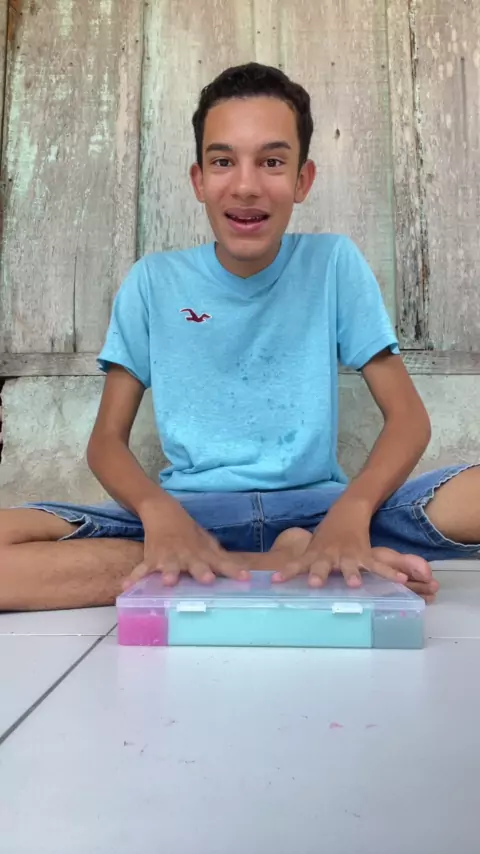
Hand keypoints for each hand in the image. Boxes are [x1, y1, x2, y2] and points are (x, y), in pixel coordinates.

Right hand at [122, 501, 249, 589]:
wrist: (163, 512)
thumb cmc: (188, 532)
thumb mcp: (207, 542)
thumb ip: (220, 558)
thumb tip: (241, 572)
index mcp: (202, 553)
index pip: (222, 563)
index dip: (234, 571)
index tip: (245, 578)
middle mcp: (187, 556)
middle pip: (196, 565)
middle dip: (201, 573)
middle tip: (208, 580)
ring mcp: (168, 557)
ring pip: (169, 566)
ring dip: (169, 573)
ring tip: (168, 582)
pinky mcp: (151, 558)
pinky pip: (142, 569)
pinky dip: (134, 577)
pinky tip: (127, 586)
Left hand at [273, 505, 408, 587]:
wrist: (347, 511)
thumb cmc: (327, 536)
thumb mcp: (313, 548)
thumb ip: (305, 565)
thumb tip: (284, 583)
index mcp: (315, 554)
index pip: (297, 564)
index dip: (287, 572)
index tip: (275, 580)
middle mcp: (330, 555)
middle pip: (322, 565)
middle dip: (318, 574)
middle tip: (315, 584)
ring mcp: (348, 554)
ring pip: (349, 566)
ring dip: (351, 575)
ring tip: (355, 585)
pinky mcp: (365, 554)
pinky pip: (377, 566)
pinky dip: (388, 573)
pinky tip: (400, 581)